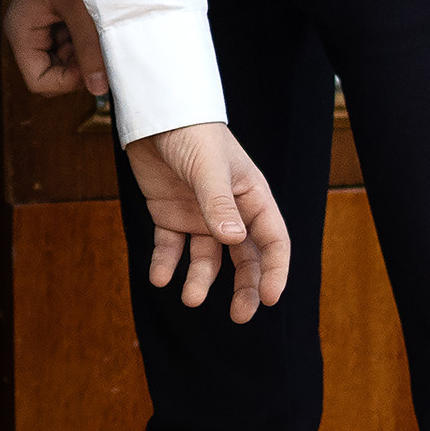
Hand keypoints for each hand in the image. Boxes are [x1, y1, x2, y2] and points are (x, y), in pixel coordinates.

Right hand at [4, 0, 108, 99]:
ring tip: (94, 31)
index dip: (66, 80)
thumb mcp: (83, 10)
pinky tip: (91, 26)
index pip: (38, 80)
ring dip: (82, 55)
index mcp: (21, 31)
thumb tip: (98, 88)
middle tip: (97, 48)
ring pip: (62, 63)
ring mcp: (38, 31)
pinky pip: (67, 49)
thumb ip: (90, 50)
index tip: (90, 66)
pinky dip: (83, 44)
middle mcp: (25, 35)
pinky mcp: (51, 26)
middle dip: (76, 67)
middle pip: (50, 74)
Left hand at [126, 123, 290, 323]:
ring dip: (200, 280)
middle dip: (244, 287)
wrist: (155, 114)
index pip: (272, 240)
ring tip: (189, 297)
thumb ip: (219, 204)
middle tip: (240, 316)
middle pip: (244, 257)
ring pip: (207, 258)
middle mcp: (230, 211)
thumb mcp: (209, 167)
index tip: (269, 298)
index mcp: (251, 197)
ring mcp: (200, 215)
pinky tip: (159, 278)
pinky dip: (166, 264)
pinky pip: (171, 248)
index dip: (274, 270)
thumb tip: (234, 241)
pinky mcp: (170, 215)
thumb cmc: (192, 133)